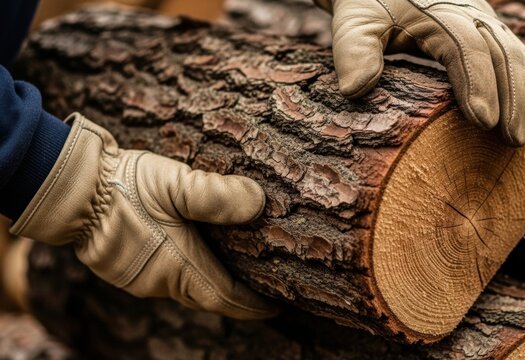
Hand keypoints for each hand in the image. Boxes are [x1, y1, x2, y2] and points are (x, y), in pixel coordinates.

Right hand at [10, 113, 276, 318]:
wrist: (69, 189)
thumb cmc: (123, 186)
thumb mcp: (175, 183)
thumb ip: (217, 194)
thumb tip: (258, 202)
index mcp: (178, 267)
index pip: (227, 298)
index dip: (254, 305)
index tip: (276, 305)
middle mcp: (160, 281)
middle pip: (207, 298)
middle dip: (234, 297)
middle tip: (259, 289)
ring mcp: (139, 278)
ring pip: (185, 289)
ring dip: (210, 283)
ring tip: (231, 272)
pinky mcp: (123, 268)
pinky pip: (165, 280)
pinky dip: (187, 274)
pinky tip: (192, 254)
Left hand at [315, 0, 524, 145]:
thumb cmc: (367, 4)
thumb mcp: (354, 21)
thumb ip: (354, 50)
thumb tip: (356, 90)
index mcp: (438, 12)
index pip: (465, 47)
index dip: (478, 83)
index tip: (483, 122)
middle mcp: (470, 13)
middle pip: (502, 53)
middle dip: (514, 97)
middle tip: (515, 139)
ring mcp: (484, 22)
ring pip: (518, 57)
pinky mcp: (489, 32)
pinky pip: (519, 58)